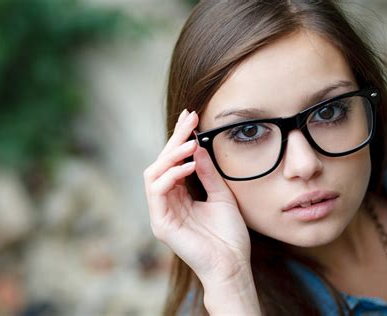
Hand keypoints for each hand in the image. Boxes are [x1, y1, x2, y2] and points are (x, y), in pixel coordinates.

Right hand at [143, 109, 250, 283]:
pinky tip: (188, 165)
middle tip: (189, 118)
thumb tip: (197, 147)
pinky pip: (157, 191)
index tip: (191, 117)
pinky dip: (171, 175)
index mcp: (179, 196)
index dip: (180, 138)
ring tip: (191, 141)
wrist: (232, 264)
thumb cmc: (229, 234)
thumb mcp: (221, 195)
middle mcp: (167, 202)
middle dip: (174, 139)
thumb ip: (208, 172)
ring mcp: (161, 213)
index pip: (174, 162)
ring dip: (171, 155)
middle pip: (161, 163)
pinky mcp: (160, 224)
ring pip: (153, 174)